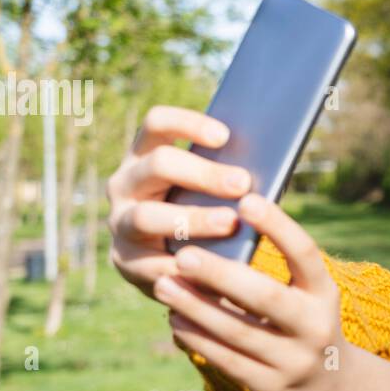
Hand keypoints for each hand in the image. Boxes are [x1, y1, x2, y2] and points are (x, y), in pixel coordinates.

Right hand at [105, 105, 252, 300]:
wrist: (176, 264)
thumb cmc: (204, 212)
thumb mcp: (211, 190)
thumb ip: (227, 174)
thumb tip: (270, 161)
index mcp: (145, 155)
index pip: (156, 124)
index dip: (188, 124)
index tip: (225, 136)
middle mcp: (125, 184)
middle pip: (158, 165)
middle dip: (203, 173)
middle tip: (242, 183)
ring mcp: (119, 222)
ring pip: (148, 215)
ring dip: (193, 218)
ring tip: (230, 223)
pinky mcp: (125, 261)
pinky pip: (150, 263)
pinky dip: (183, 265)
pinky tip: (211, 267)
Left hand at [155, 192, 355, 390]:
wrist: (330, 390)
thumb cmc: (304, 324)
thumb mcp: (306, 296)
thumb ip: (274, 271)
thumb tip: (217, 231)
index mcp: (324, 293)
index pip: (304, 254)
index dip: (278, 226)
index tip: (246, 201)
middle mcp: (314, 327)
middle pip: (265, 297)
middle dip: (221, 275)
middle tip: (183, 255)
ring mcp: (294, 361)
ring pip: (238, 331)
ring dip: (196, 307)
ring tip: (165, 284)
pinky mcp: (272, 388)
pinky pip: (227, 360)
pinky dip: (198, 337)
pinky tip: (175, 318)